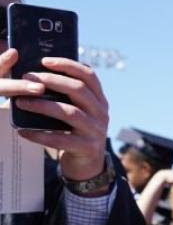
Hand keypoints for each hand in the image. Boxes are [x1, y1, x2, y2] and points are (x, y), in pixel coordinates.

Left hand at [0, 51, 110, 182]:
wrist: (88, 164)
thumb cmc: (75, 131)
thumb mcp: (79, 111)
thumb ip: (68, 95)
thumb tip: (38, 76)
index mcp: (99, 100)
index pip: (89, 75)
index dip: (68, 65)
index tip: (45, 61)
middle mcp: (101, 113)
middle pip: (79, 90)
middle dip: (52, 81)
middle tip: (27, 78)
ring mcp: (96, 131)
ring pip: (70, 113)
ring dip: (42, 106)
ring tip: (20, 102)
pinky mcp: (87, 148)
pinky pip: (60, 139)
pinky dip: (39, 135)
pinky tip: (22, 131)